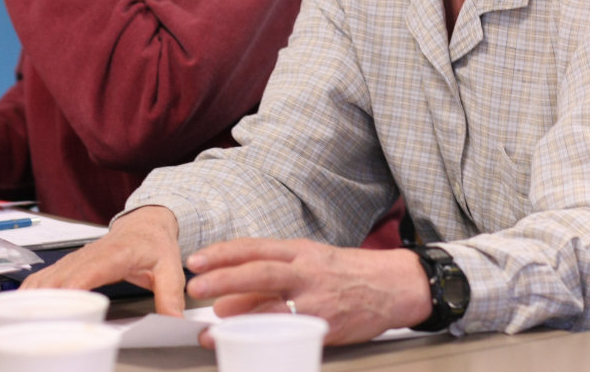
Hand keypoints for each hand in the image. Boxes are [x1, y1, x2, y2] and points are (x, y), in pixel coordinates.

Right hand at [22, 205, 186, 315]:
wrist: (146, 222)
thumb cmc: (155, 243)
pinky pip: (43, 278)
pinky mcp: (68, 264)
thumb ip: (170, 295)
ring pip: (46, 277)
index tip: (61, 307)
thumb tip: (173, 321)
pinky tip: (22, 310)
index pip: (88, 271)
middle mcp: (89, 254)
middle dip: (46, 302)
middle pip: (60, 278)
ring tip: (21, 322)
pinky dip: (31, 293)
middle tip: (37, 327)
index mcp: (115, 254)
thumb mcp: (170, 268)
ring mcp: (76, 258)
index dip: (72, 288)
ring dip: (32, 298)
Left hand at [186, 239, 432, 346]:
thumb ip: (272, 278)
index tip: (197, 259)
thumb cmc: (348, 273)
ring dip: (237, 316)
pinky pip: (291, 330)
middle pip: (259, 270)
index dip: (223, 252)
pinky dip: (266, 336)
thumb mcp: (310, 262)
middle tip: (195, 285)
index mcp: (300, 250)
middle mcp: (306, 270)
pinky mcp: (327, 324)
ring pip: (272, 303)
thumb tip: (227, 301)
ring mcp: (317, 298)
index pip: (255, 247)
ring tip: (210, 329)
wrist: (393, 285)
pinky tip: (247, 342)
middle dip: (224, 277)